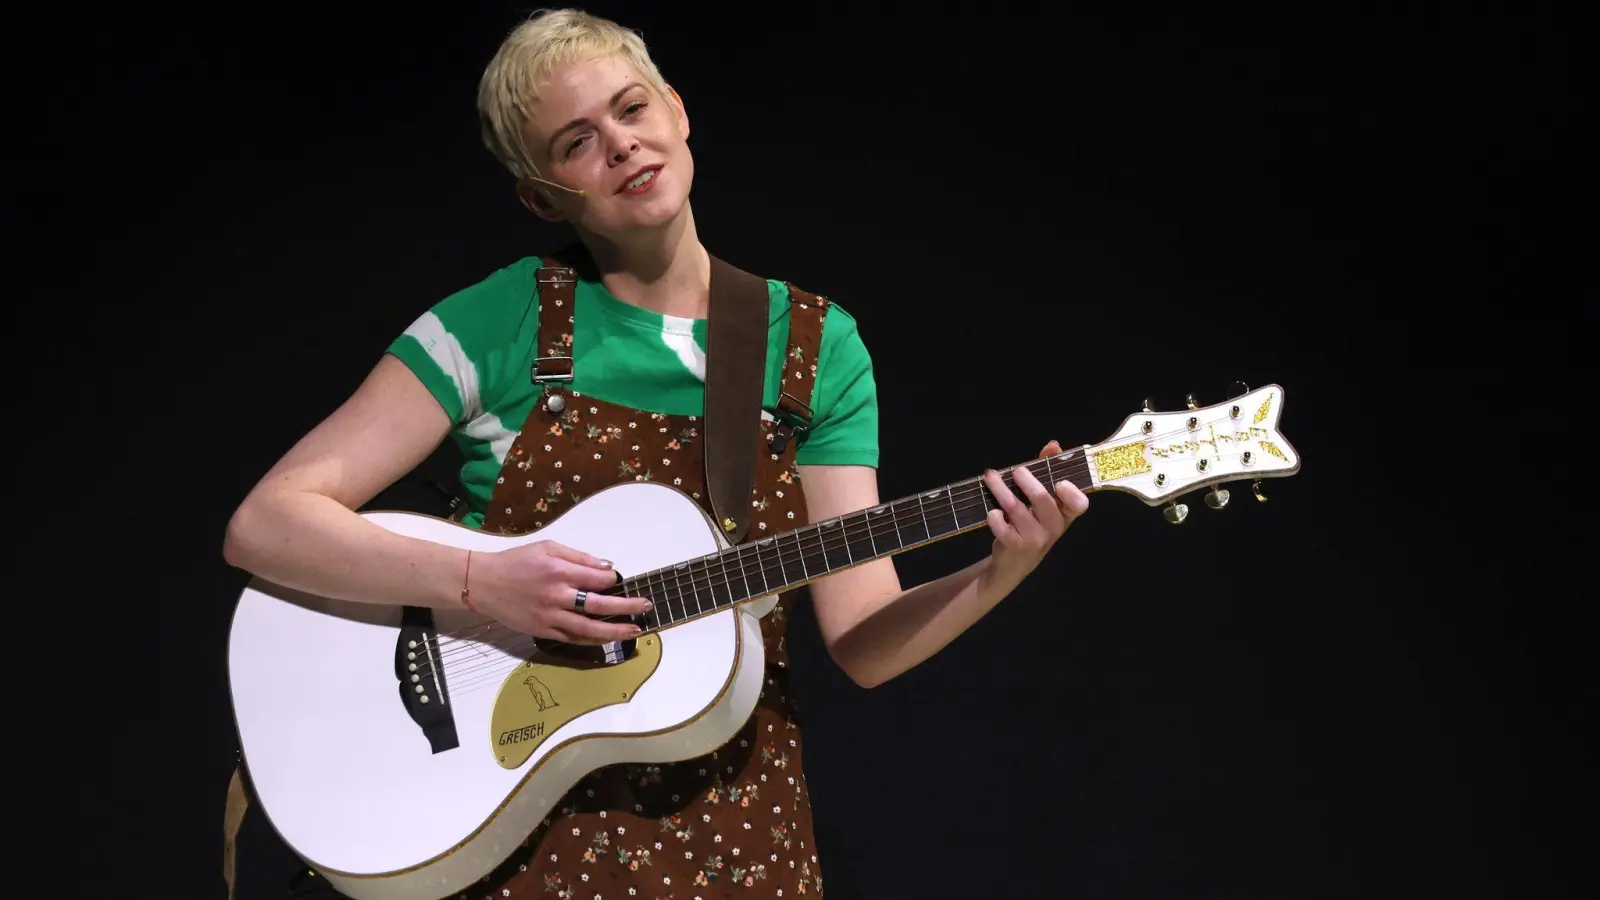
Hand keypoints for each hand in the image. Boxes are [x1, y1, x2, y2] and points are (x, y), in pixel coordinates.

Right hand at [469, 541, 652, 642]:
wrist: (483, 584)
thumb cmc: (516, 562)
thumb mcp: (547, 548)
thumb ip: (578, 557)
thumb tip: (606, 566)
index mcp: (559, 571)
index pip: (597, 578)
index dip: (612, 580)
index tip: (619, 580)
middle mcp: (557, 595)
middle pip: (599, 605)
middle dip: (626, 606)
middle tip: (645, 606)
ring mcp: (550, 617)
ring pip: (588, 628)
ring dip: (614, 630)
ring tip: (634, 630)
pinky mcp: (542, 631)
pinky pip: (572, 638)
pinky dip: (592, 640)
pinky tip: (607, 639)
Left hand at [981, 440, 1089, 588]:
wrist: (1013, 563)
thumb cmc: (1030, 525)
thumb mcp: (1041, 503)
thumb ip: (1047, 471)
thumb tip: (1053, 445)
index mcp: (1064, 514)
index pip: (1079, 505)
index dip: (1072, 494)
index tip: (1060, 483)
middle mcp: (1054, 528)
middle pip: (1043, 500)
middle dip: (1027, 481)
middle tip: (1016, 470)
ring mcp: (1035, 539)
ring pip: (1017, 509)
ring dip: (1001, 489)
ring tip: (990, 476)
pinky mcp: (1015, 547)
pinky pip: (1003, 527)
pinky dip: (995, 516)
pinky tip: (992, 511)